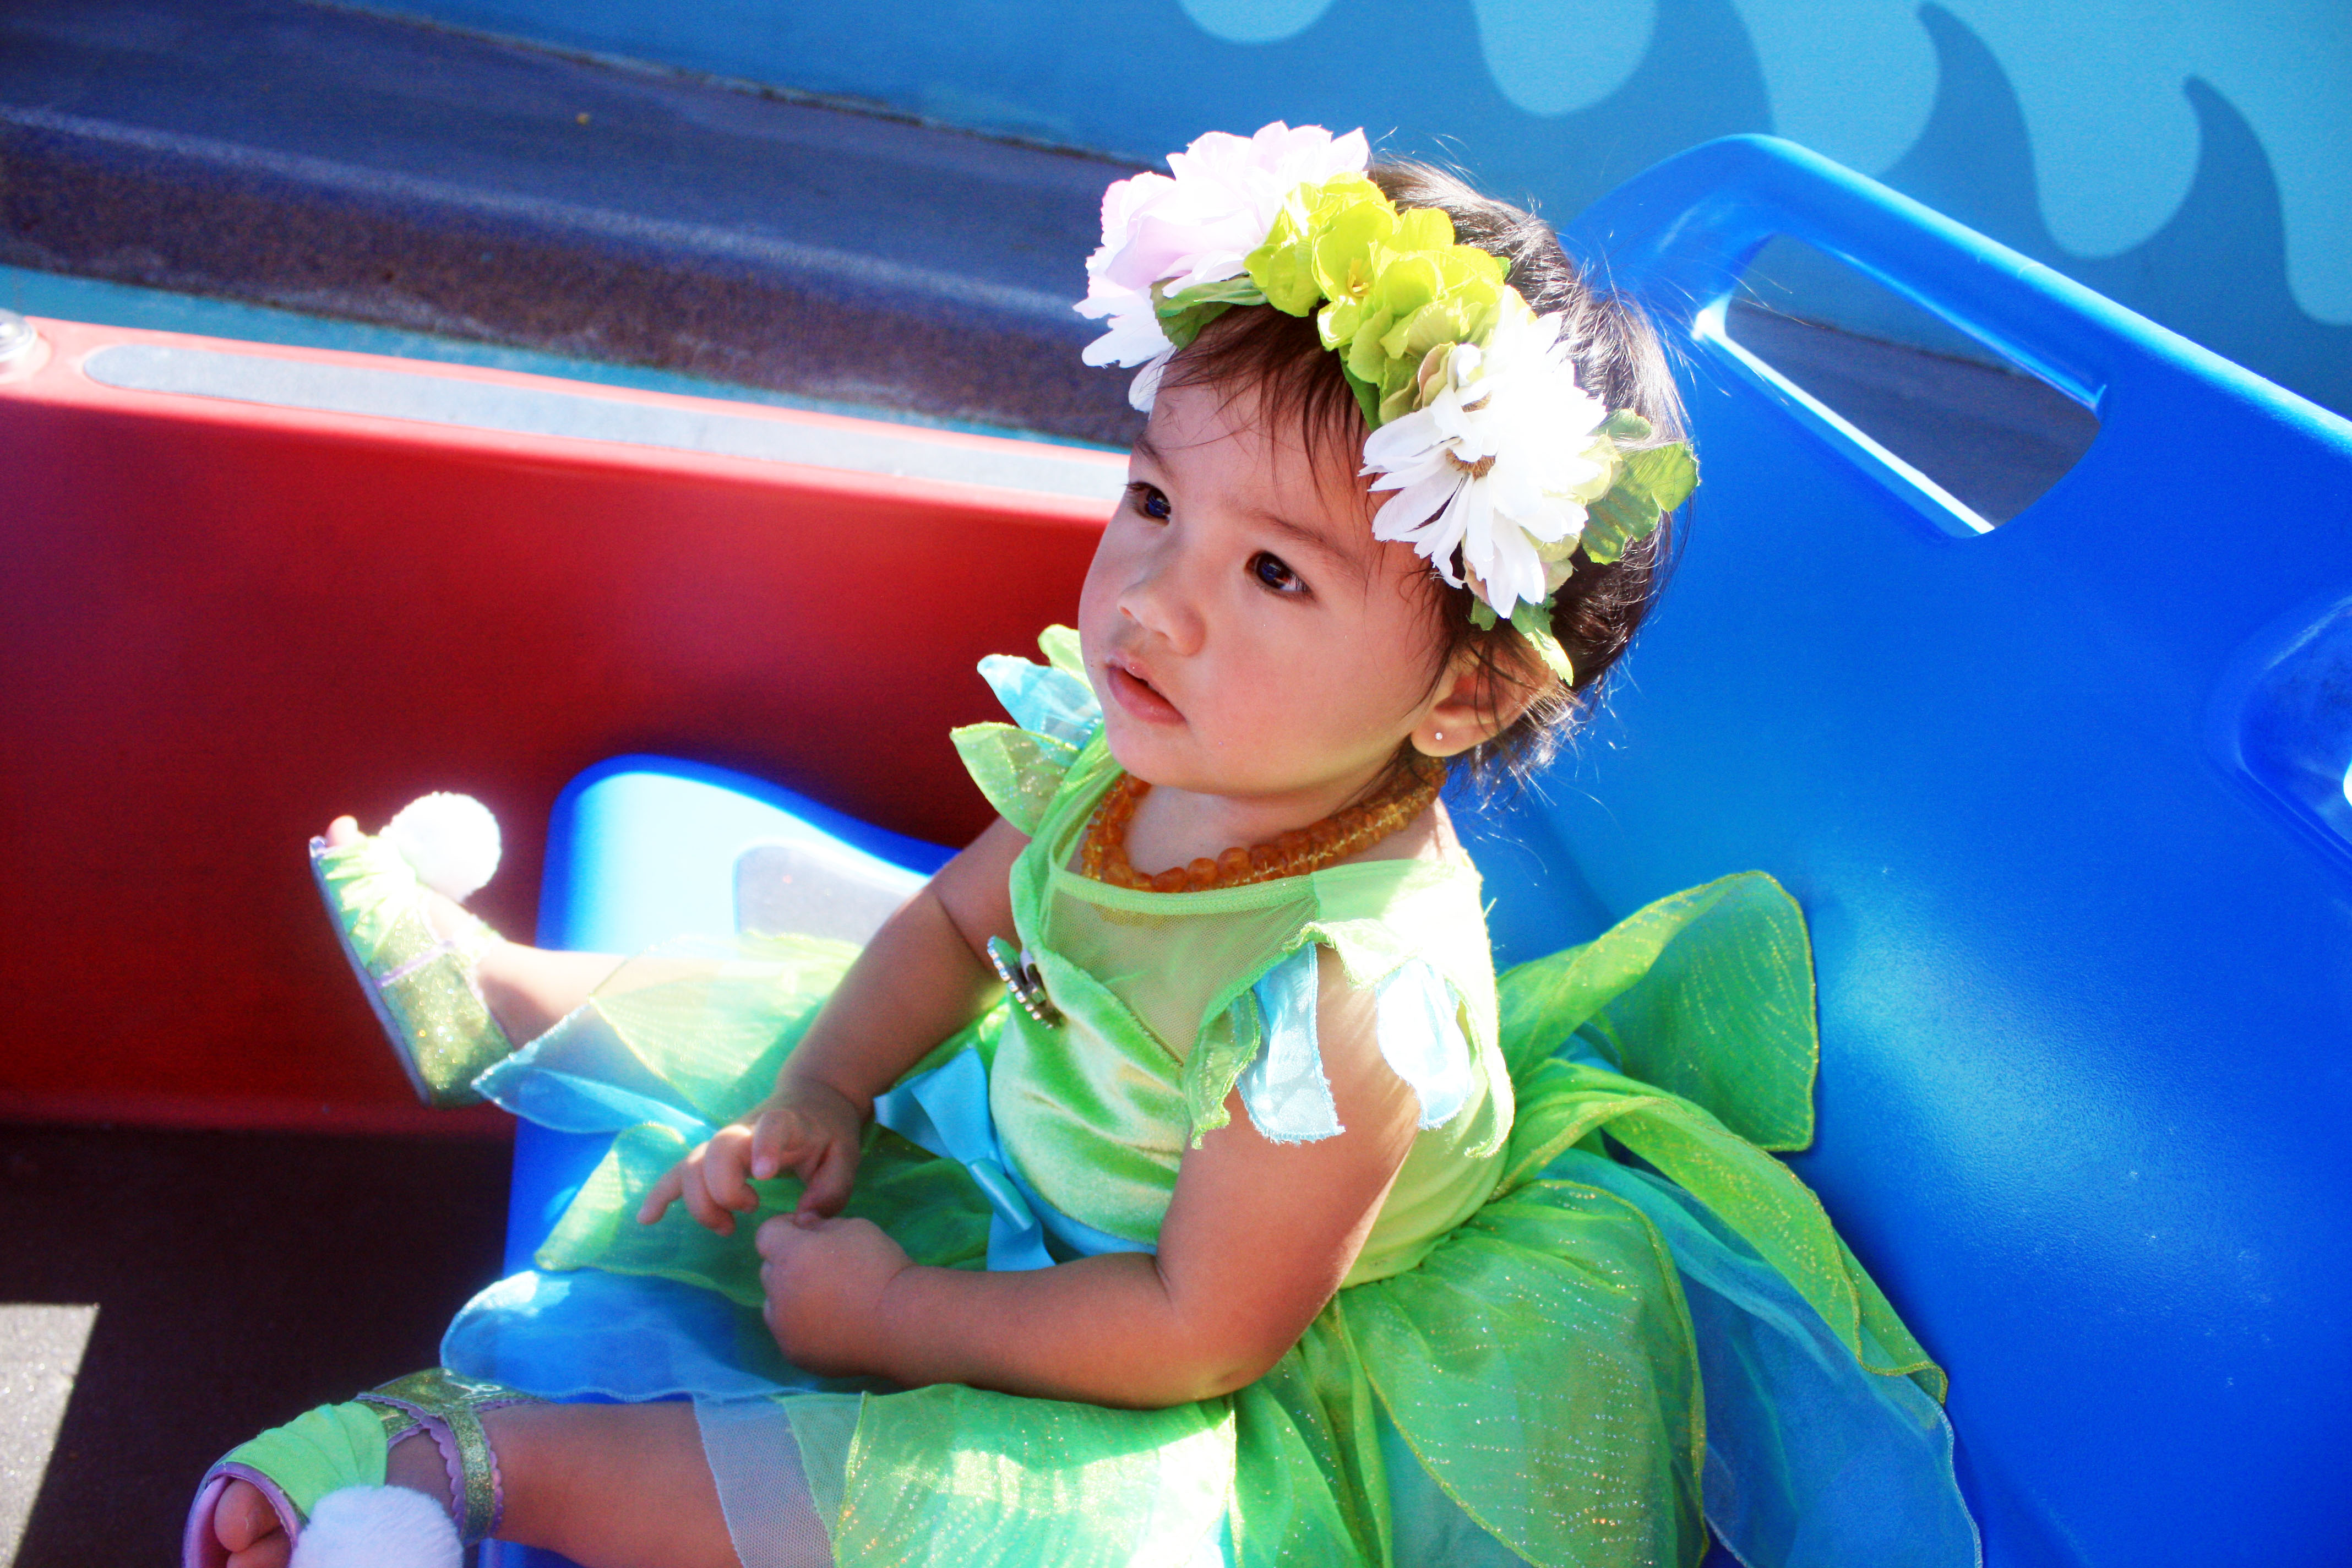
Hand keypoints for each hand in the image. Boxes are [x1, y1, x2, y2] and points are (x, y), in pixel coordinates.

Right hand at [637, 1077, 865, 1234]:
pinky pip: (678, 1173)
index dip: (765, 1145)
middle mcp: (747, 1129)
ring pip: (692, 1164)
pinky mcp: (710, 1157)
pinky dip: (661, 1194)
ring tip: (727, 1227)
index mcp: (786, 1123)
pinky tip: (647, 1219)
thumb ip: (831, 1190)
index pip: (772, 1126)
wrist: (811, 1099)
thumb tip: (803, 1222)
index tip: (764, 1175)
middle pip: (718, 1151)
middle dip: (723, 1189)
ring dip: (700, 1202)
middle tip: (751, 1210)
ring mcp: (723, 1142)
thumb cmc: (828, 1132)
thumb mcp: (845, 1156)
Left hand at [756, 1211, 912, 1375]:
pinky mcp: (795, 1353)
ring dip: (792, 1298)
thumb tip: (803, 1226)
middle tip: (825, 1269)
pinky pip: (789, 1333)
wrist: (901, 1323)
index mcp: (789, 1256)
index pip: (767, 1233)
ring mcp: (784, 1328)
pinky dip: (803, 1327)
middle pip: (769, 1270)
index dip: (788, 1229)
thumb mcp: (856, 1228)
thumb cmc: (881, 1268)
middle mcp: (777, 1292)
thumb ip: (821, 1224)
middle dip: (789, 1264)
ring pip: (775, 1305)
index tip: (811, 1234)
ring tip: (829, 1301)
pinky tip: (833, 1325)